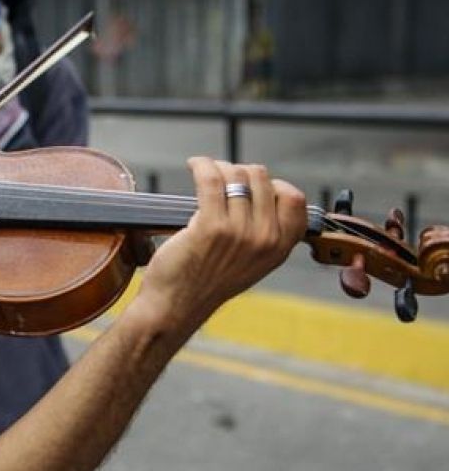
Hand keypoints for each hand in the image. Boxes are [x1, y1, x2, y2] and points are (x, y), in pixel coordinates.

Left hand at [137, 158, 307, 332]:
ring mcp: (239, 233)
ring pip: (235, 175)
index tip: (252, 185)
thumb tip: (259, 190)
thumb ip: (263, 233)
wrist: (176, 305)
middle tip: (220, 177)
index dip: (273, 184)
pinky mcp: (210, 227)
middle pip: (261, 178)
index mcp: (280, 248)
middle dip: (239, 171)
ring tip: (205, 172)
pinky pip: (211, 179)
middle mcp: (265, 240)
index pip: (294, 199)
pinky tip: (194, 165)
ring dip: (217, 167)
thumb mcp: (251, 263)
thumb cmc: (207, 281)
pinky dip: (201, 165)